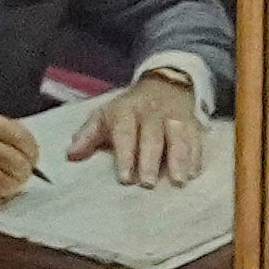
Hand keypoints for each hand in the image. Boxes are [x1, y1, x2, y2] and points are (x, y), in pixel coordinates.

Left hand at [89, 62, 209, 187]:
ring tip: (178, 181)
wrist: (163, 85)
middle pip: (152, 136)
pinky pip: (196, 138)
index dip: (126, 155)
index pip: (125, 132)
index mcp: (127, 111)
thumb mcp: (104, 116)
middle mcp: (152, 113)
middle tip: (149, 183)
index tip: (125, 178)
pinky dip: (197, 156)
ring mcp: (174, 117)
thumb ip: (88, 136)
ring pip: (178, 136)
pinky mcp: (192, 123)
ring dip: (179, 158)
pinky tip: (194, 173)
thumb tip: (71, 155)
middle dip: (151, 159)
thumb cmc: (128, 110)